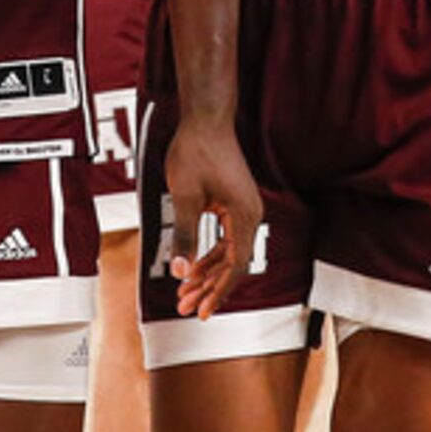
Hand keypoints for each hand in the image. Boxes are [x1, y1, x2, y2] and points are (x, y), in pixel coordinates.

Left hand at [162, 115, 263, 319]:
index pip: (237, 266)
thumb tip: (180, 272)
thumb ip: (185, 236)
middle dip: (209, 288)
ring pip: (229, 254)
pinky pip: (226, 240)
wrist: (205, 119)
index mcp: (244, 215)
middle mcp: (250, 215)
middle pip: (234, 264)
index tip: (202, 311)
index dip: (219, 292)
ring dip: (208, 274)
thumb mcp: (183, 196)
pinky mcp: (235, 204)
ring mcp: (244, 210)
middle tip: (186, 308)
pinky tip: (193, 269)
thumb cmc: (194, 151)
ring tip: (184, 294)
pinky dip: (210, 256)